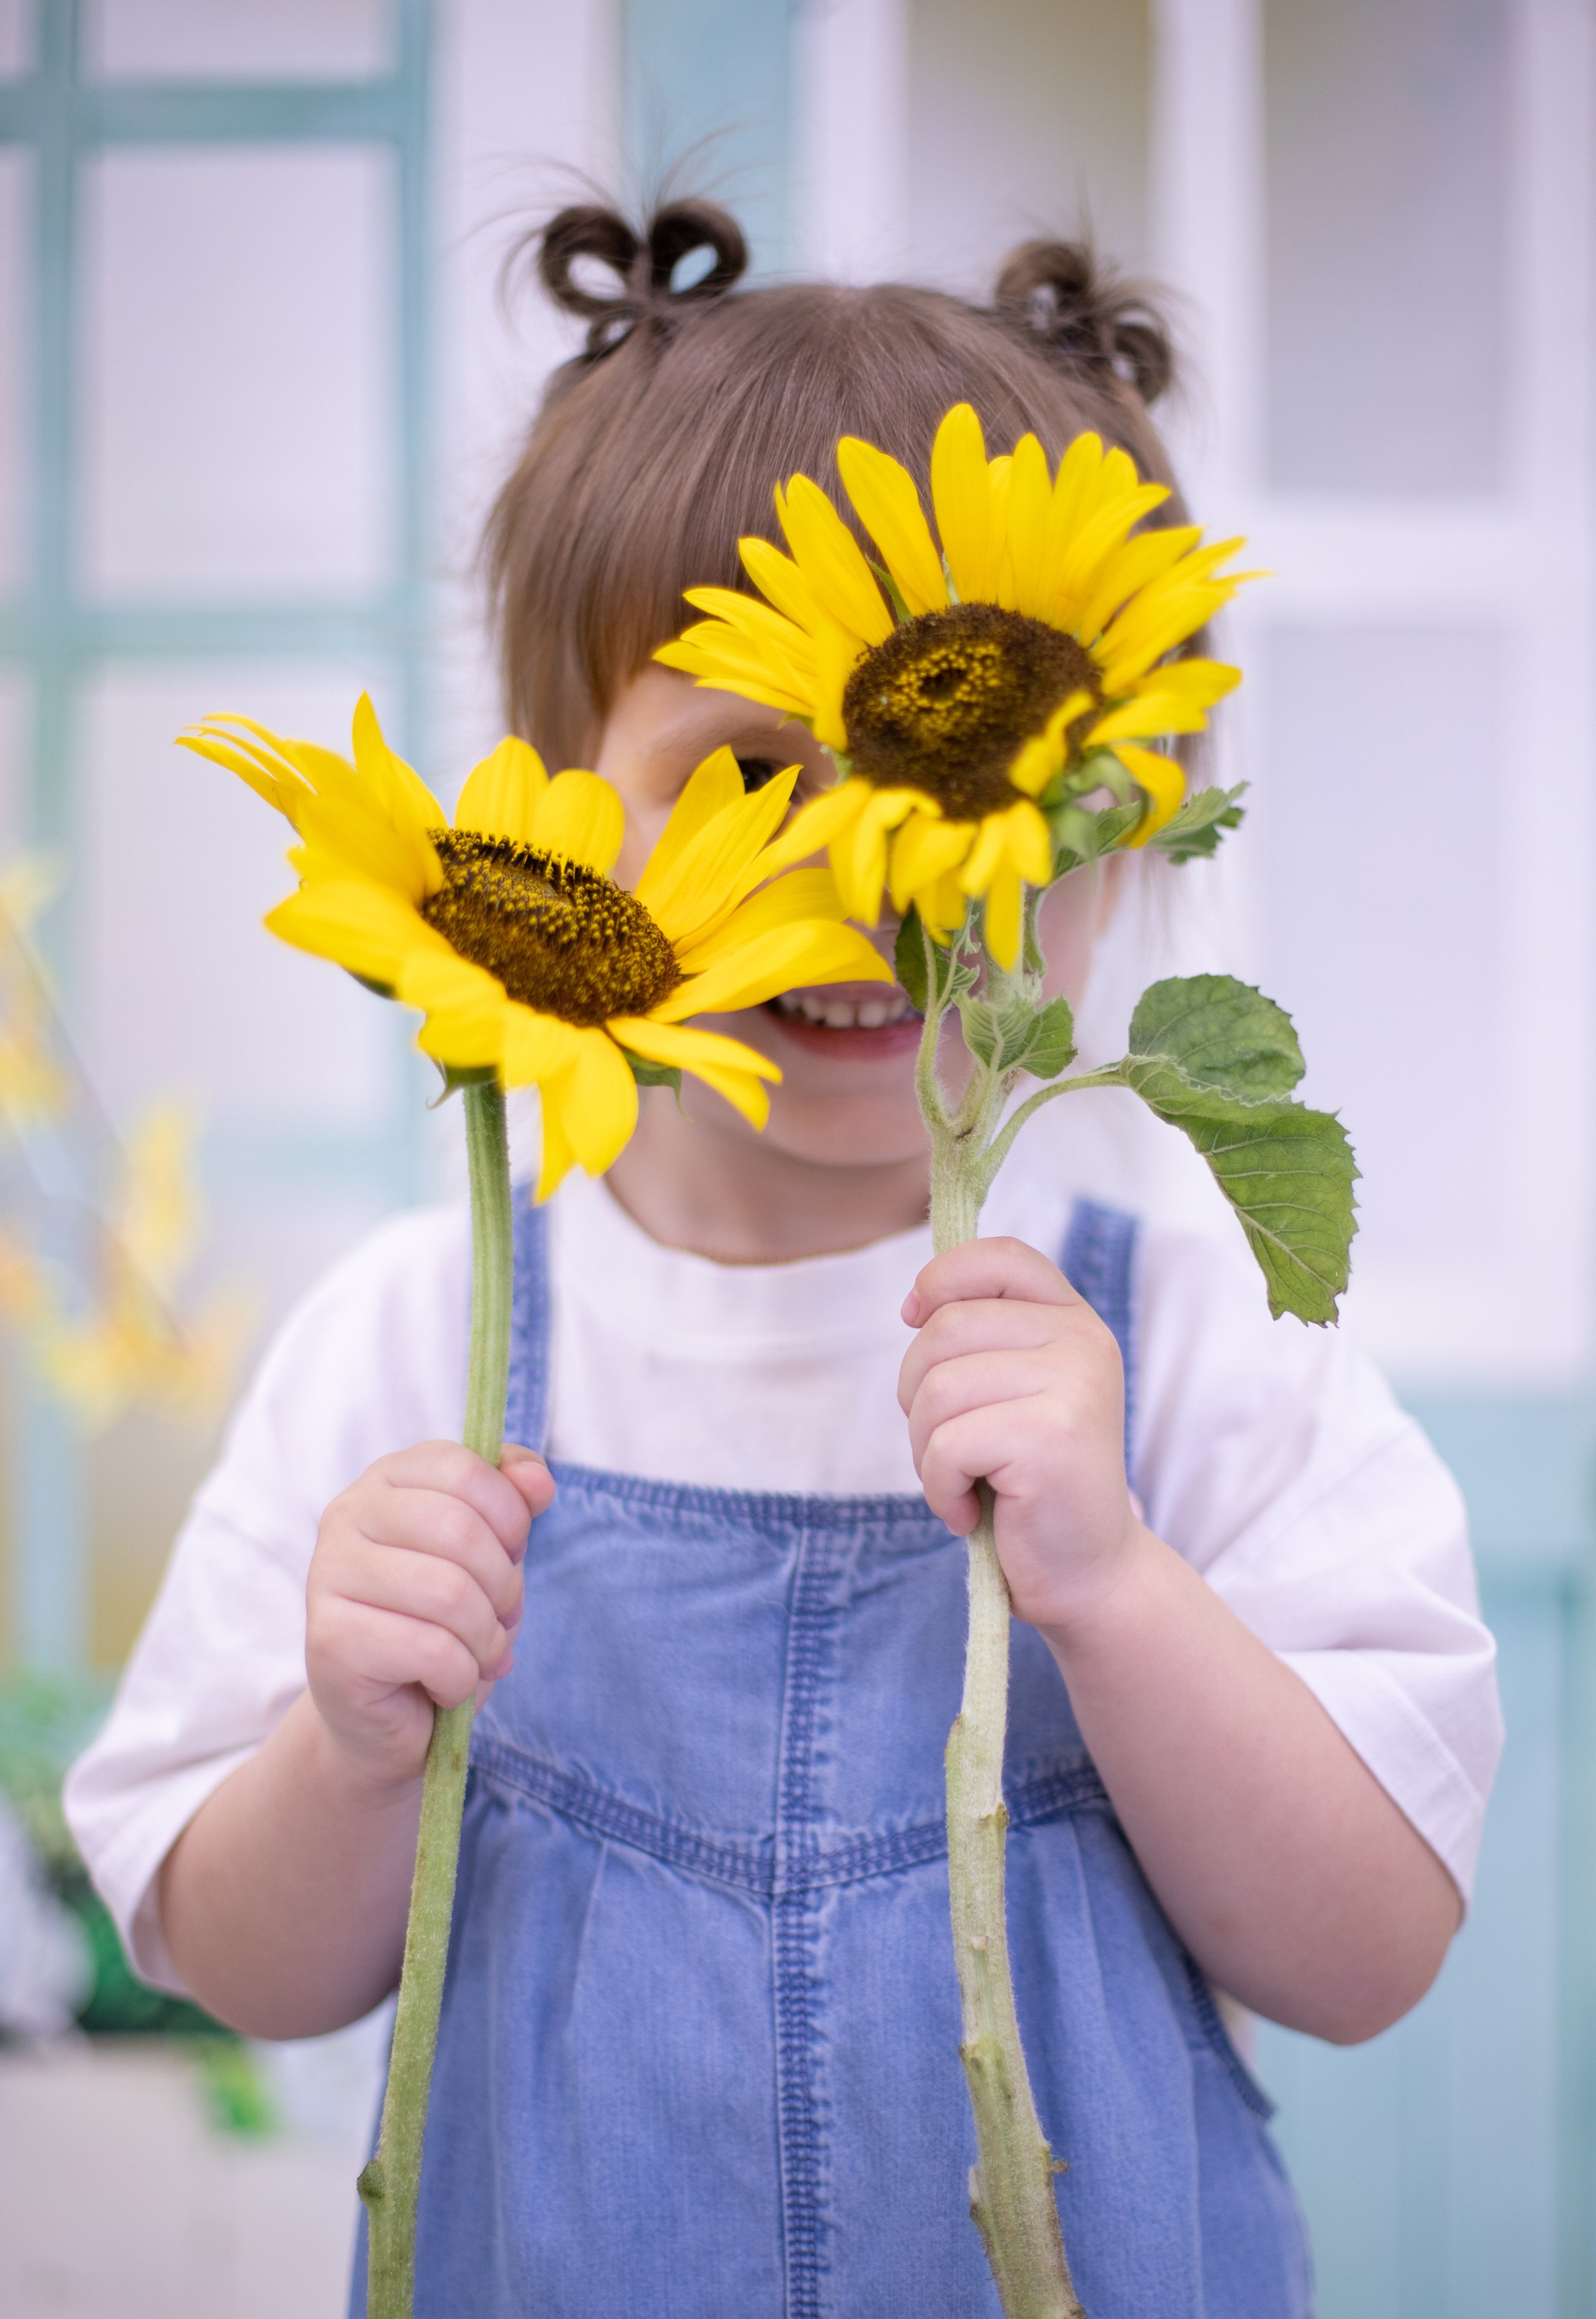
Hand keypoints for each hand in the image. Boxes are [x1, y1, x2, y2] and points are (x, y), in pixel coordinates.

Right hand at [305, 1441, 554, 1789]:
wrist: (387, 1716)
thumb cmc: (442, 1624)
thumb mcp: (491, 1554)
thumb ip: (513, 1504)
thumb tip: (538, 1479)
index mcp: (386, 1479)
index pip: (464, 1468)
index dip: (510, 1517)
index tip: (511, 1554)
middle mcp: (346, 1515)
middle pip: (460, 1531)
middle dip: (503, 1587)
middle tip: (499, 1620)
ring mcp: (327, 1575)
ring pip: (448, 1593)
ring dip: (486, 1639)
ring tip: (478, 1656)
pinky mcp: (328, 1640)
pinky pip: (431, 1650)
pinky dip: (460, 1678)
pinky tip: (445, 1685)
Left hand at [898, 1238, 1139, 1630]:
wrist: (1085, 1573)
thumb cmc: (1029, 1485)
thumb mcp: (1011, 1393)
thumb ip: (982, 1339)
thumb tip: (914, 1302)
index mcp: (1073, 1321)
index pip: (1000, 1257)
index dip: (941, 1278)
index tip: (912, 1316)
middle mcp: (1083, 1341)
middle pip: (945, 1328)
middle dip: (917, 1394)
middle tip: (949, 1447)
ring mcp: (1073, 1385)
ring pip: (937, 1389)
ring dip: (927, 1449)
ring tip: (965, 1482)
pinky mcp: (1051, 1436)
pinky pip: (946, 1445)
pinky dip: (939, 1487)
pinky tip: (971, 1510)